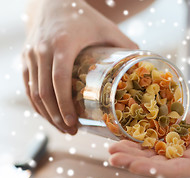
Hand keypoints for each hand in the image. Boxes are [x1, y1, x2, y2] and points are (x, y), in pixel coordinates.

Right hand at [23, 0, 137, 133]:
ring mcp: (30, 55)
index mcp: (62, 45)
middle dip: (57, 117)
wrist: (52, 2)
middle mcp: (42, 51)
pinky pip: (27, 86)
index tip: (73, 123)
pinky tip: (48, 115)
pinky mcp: (25, 59)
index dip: (64, 105)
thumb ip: (125, 45)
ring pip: (34, 92)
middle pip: (45, 92)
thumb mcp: (106, 28)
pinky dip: (36, 104)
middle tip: (71, 132)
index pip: (59, 81)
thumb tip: (144, 66)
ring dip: (46, 114)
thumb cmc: (83, 16)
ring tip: (62, 128)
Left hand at [108, 100, 189, 177]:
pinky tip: (122, 135)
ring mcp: (177, 147)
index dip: (154, 168)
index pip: (174, 169)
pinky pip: (153, 137)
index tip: (134, 166)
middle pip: (156, 162)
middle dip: (134, 160)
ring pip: (150, 151)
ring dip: (131, 150)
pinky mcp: (172, 135)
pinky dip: (138, 137)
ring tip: (111, 149)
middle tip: (112, 157)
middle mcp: (185, 158)